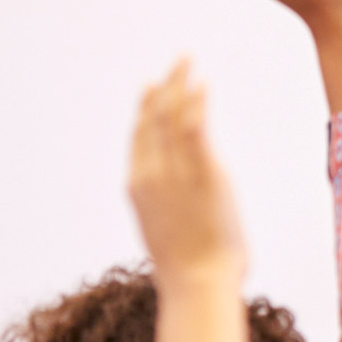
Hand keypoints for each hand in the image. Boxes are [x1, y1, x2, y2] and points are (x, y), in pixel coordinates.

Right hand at [128, 58, 243, 283]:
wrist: (198, 282)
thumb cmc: (191, 271)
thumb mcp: (171, 236)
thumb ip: (172, 215)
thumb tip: (186, 219)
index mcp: (138, 187)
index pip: (139, 138)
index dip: (144, 110)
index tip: (151, 88)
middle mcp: (150, 173)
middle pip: (152, 119)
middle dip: (163, 87)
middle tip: (175, 62)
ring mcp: (174, 171)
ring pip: (171, 115)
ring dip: (179, 84)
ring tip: (187, 60)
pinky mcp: (203, 172)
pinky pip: (195, 126)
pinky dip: (196, 101)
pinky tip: (202, 83)